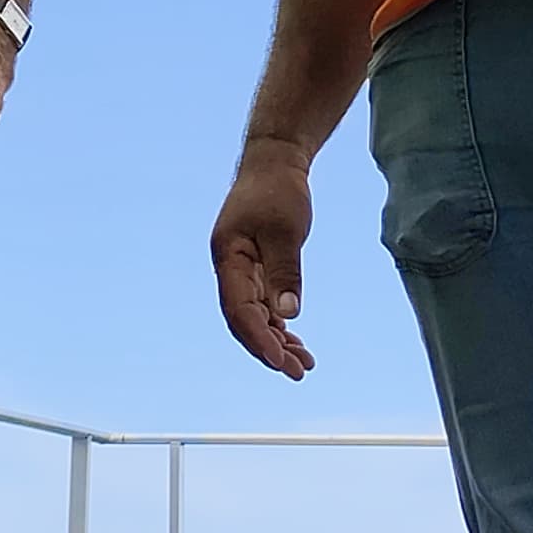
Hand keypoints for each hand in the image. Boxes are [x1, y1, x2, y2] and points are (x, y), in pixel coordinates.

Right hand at [209, 139, 317, 378]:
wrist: (275, 160)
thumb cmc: (278, 190)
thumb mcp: (285, 231)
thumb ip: (285, 272)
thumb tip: (289, 315)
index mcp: (228, 258)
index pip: (239, 310)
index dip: (258, 339)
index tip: (281, 362)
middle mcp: (230, 268)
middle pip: (244, 320)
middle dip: (269, 349)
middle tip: (299, 372)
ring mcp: (241, 268)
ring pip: (255, 315)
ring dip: (277, 340)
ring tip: (304, 364)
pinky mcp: (256, 266)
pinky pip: (263, 304)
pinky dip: (279, 323)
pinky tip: (296, 341)